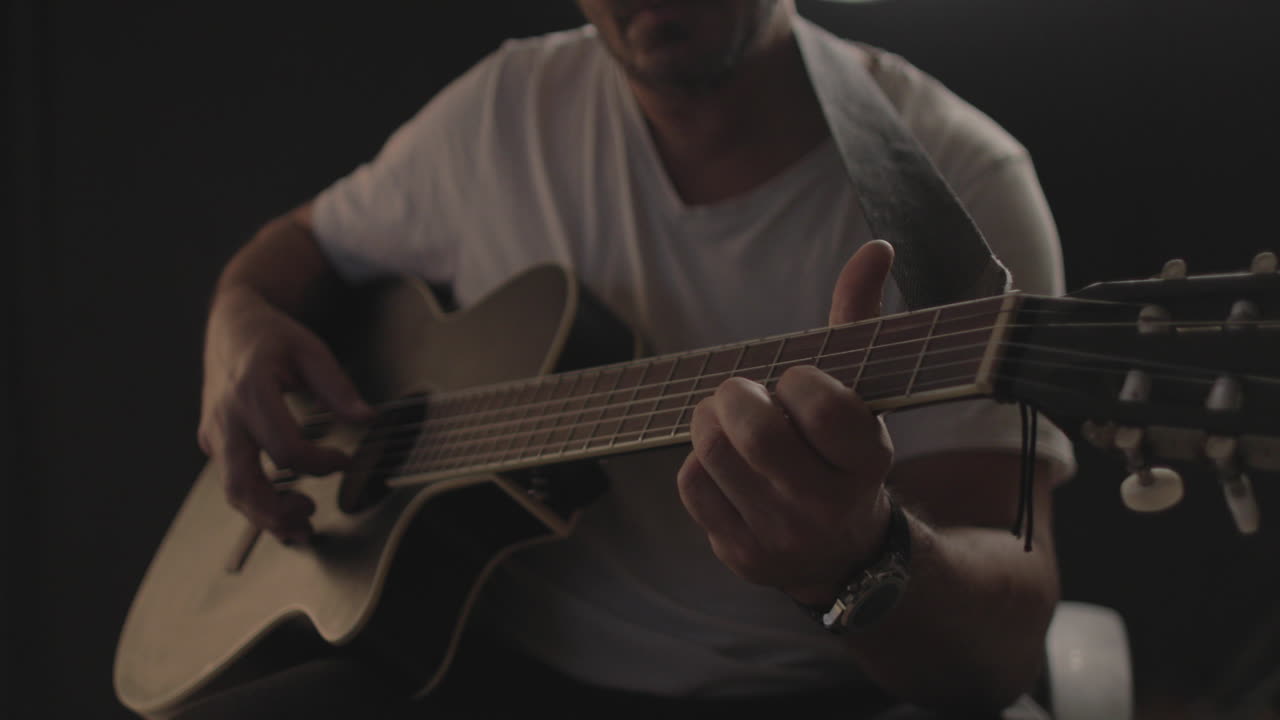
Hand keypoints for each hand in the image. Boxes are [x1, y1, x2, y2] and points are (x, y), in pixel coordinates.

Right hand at [197, 286, 372, 542]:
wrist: (230, 326)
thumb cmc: (271, 337)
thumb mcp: (310, 350)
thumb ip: (338, 387)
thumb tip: (367, 419)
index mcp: (251, 390)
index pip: (284, 447)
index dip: (318, 463)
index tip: (343, 461)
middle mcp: (225, 417)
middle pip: (243, 482)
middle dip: (277, 511)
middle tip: (312, 518)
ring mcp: (214, 432)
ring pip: (232, 490)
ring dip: (265, 517)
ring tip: (301, 528)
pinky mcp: (213, 442)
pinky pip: (232, 480)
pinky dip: (256, 503)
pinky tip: (283, 514)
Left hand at [677, 240, 897, 604]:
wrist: (842, 554)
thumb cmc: (842, 453)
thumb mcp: (862, 395)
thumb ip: (859, 322)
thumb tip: (875, 249)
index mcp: (868, 460)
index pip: (822, 405)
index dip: (798, 381)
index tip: (797, 382)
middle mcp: (827, 505)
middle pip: (754, 430)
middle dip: (737, 395)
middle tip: (744, 393)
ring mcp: (781, 534)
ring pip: (713, 450)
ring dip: (711, 419)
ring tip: (730, 419)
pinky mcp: (739, 552)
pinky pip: (692, 483)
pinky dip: (698, 460)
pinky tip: (724, 462)